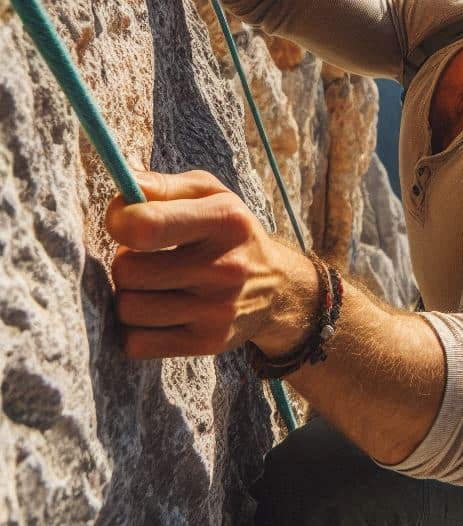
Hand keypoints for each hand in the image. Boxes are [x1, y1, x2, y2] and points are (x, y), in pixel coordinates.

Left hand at [106, 169, 319, 359]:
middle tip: (148, 258)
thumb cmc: (231, 234)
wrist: (279, 288)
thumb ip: (164, 185)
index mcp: (226, 220)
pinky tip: (159, 313)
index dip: (119, 221)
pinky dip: (137, 329)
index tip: (126, 220)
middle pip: (127, 271)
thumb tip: (123, 182)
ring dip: (131, 297)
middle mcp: (226, 267)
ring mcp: (218, 310)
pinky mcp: (208, 343)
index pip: (146, 225)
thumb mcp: (211, 195)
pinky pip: (137, 343)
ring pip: (128, 309)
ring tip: (155, 286)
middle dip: (126, 262)